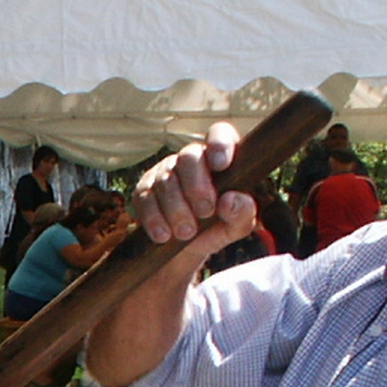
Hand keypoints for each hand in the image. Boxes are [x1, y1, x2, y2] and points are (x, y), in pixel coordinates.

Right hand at [131, 122, 257, 249]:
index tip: (221, 165)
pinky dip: (154, 218)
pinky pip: (145, 198)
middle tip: (205, 212)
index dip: (219, 144)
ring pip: (166, 180)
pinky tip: (164, 235)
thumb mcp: (237, 226)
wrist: (186, 252)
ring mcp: (165, 173)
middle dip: (196, 185)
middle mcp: (191, 160)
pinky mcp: (144, 191)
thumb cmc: (217, 229)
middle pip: (189, 156)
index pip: (219, 134)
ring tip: (187, 232)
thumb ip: (242, 213)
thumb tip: (230, 201)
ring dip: (177, 209)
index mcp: (219, 159)